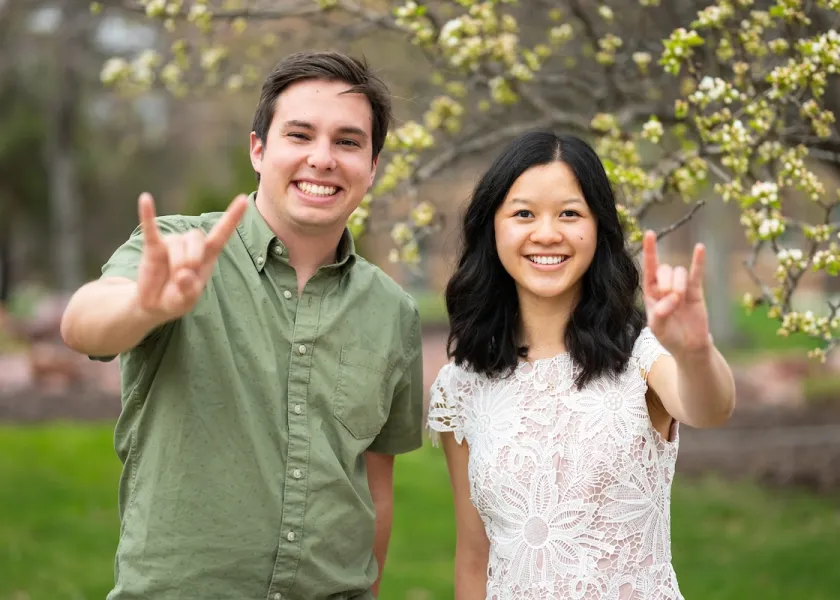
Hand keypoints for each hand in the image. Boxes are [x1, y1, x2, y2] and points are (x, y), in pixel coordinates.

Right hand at [135, 192, 247, 321]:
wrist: (154, 304)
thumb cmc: (177, 298)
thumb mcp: (187, 300)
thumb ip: (189, 290)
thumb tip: (183, 275)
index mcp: (207, 256)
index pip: (221, 234)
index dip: (232, 218)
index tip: (243, 200)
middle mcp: (191, 245)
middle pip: (197, 237)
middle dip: (193, 256)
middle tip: (186, 273)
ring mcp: (172, 244)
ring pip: (177, 242)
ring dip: (176, 261)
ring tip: (173, 278)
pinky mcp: (153, 248)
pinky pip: (151, 230)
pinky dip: (147, 215)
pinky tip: (145, 199)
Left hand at [641, 229, 710, 357]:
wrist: (690, 347)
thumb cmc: (670, 337)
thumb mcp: (658, 329)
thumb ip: (659, 314)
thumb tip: (670, 298)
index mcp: (650, 294)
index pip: (648, 269)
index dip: (649, 251)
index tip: (649, 233)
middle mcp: (664, 287)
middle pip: (663, 269)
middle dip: (665, 281)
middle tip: (669, 297)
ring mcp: (681, 287)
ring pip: (678, 271)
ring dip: (677, 283)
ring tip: (679, 299)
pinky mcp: (696, 291)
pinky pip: (696, 273)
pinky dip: (698, 261)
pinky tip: (700, 248)